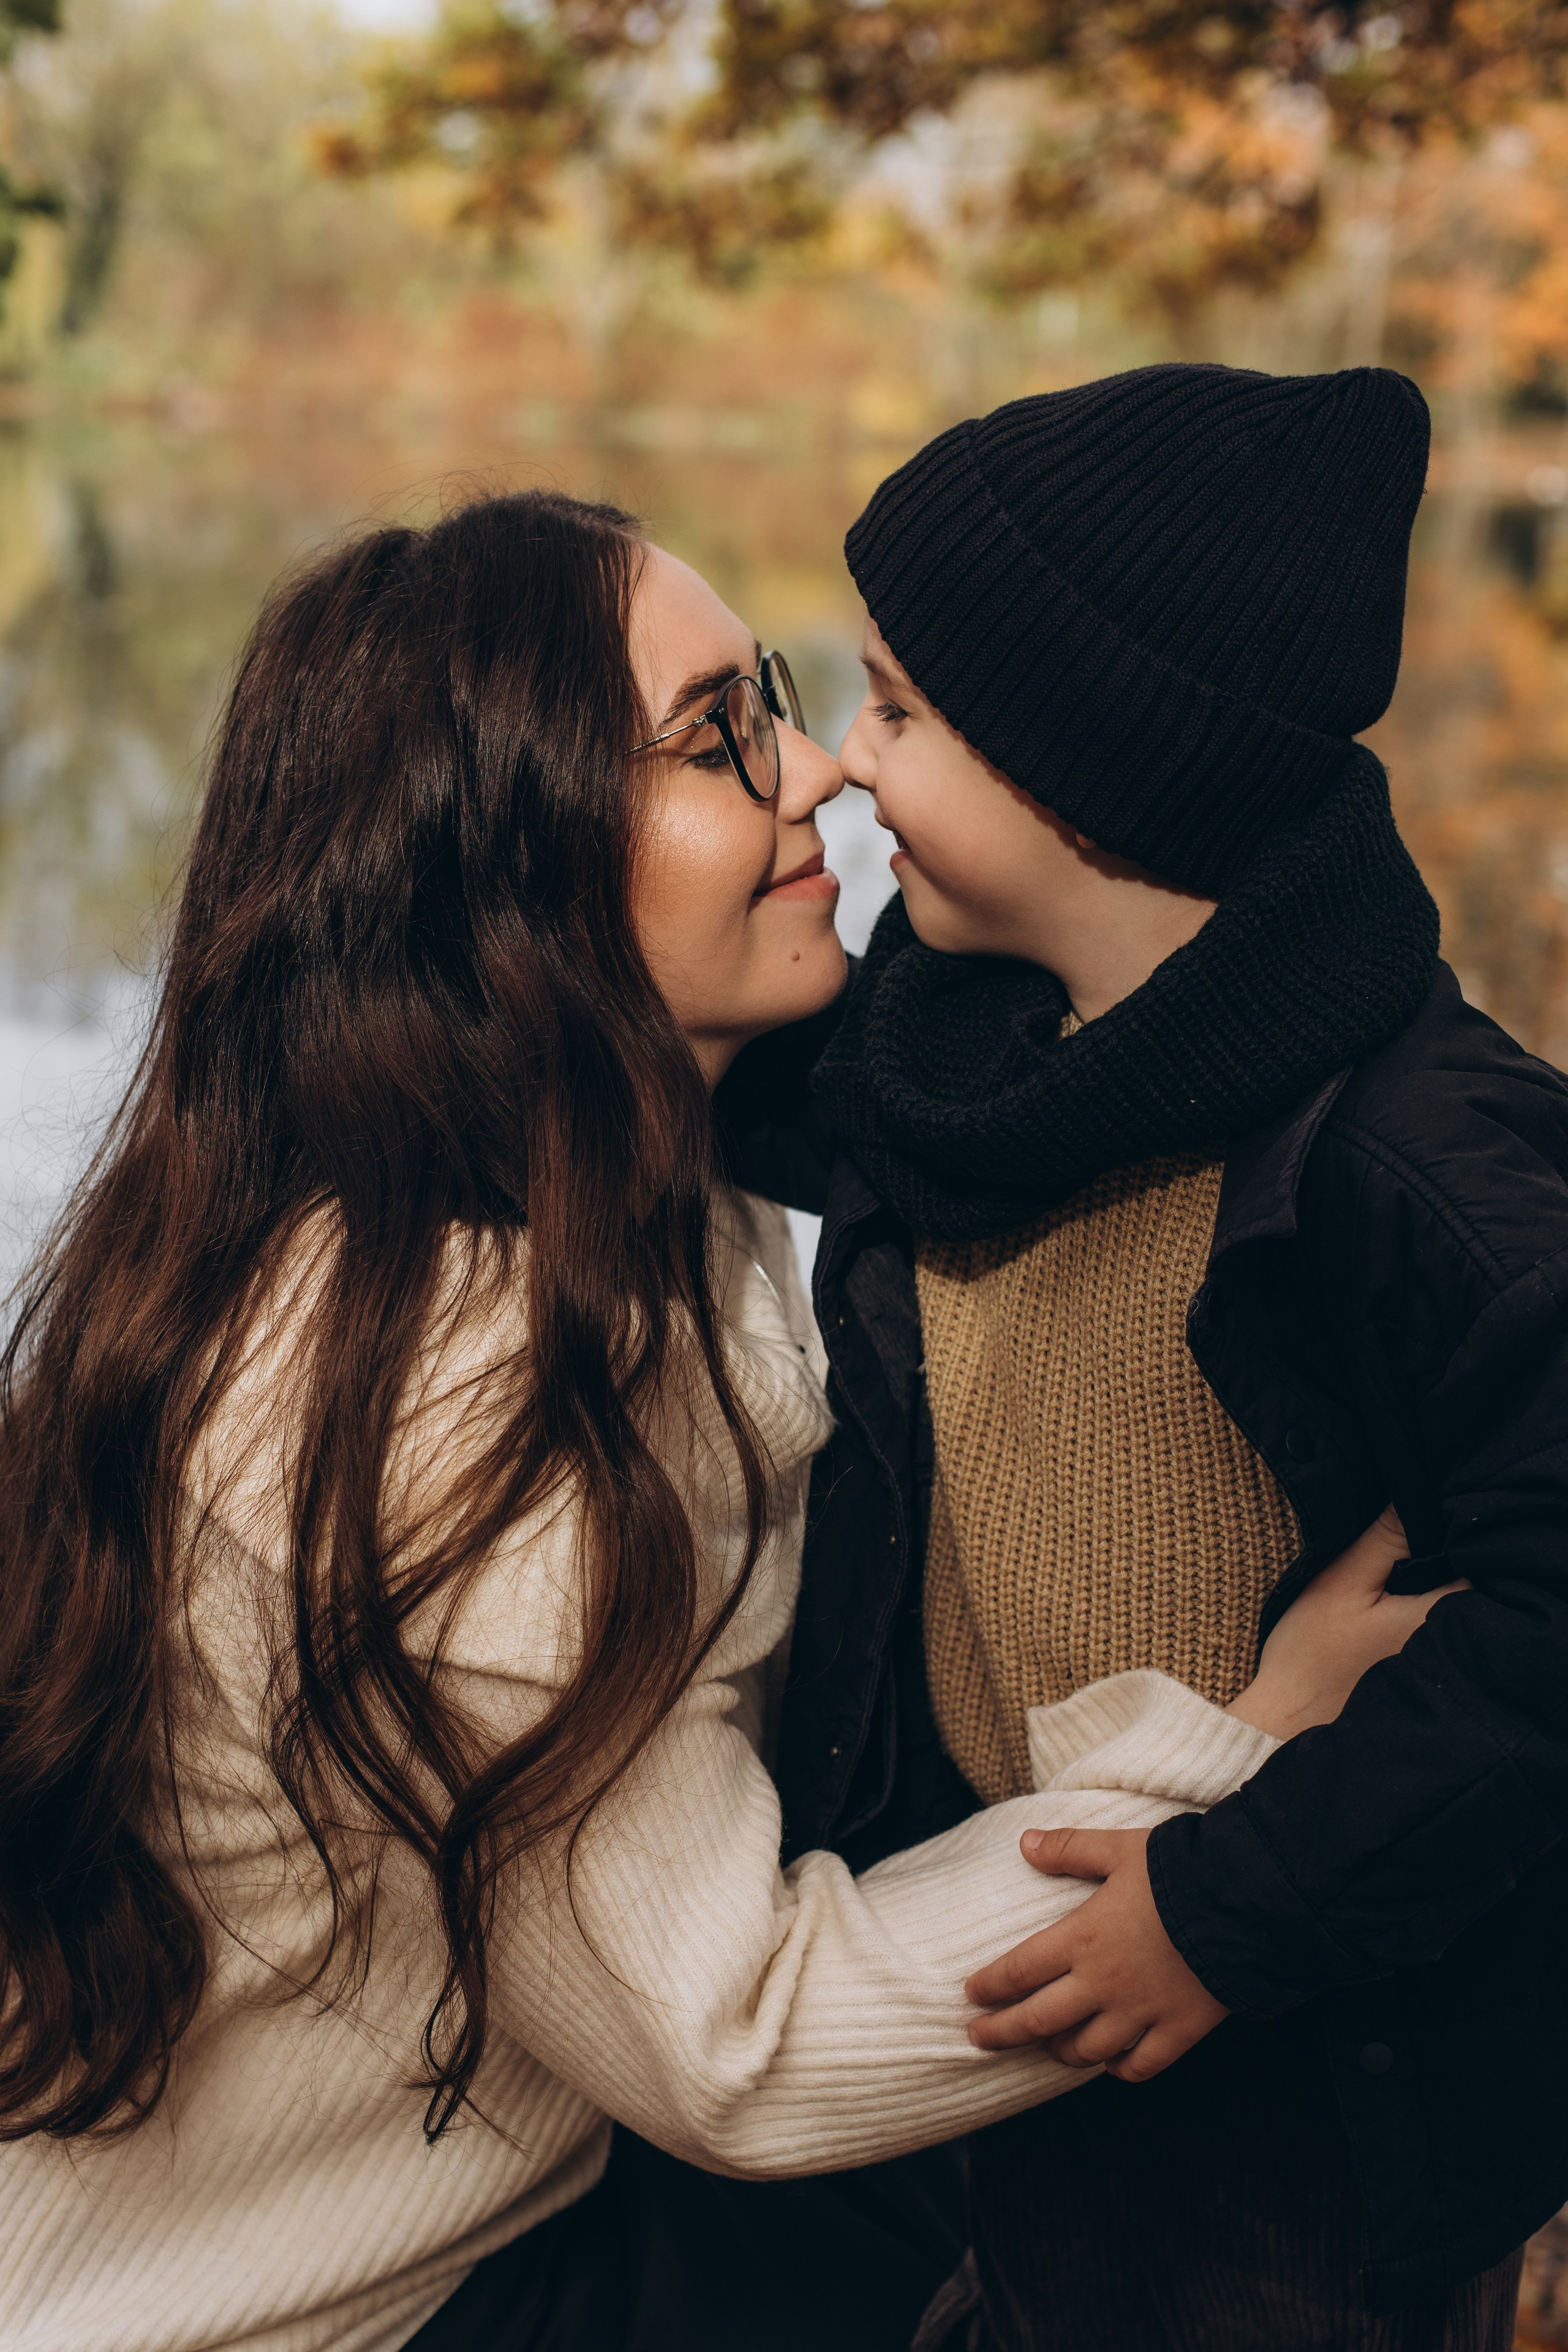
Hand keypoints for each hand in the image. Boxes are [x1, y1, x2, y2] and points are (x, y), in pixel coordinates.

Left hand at [965, 1827, 1224, 2078]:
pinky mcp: (1178, 2031)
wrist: (1244, 1904)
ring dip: (1060, 2052)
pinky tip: (1110, 2063)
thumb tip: (1026, 1843)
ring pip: (1086, 2050)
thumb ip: (1070, 1848)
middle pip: (1038, 2020)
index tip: (969, 1996)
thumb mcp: (1119, 1848)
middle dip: (1002, 2032)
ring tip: (1047, 2048)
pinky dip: (1119, 2069)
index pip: (1019, 1971)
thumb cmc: (1178, 1871)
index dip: (989, 1986)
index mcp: (1081, 1938)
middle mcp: (1103, 1984)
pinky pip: (1140, 2066)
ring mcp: (1140, 2013)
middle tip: (977, 2038)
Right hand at [1225, 1505, 1467, 1740]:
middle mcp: (1448, 1646)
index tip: (1422, 1526)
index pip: (1475, 1563)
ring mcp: (1438, 1666)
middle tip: (1400, 1552)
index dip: (1454, 1537)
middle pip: (1470, 1586)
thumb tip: (1416, 1496)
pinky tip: (1389, 1609)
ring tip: (1393, 1580)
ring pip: (1455, 1609)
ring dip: (1434, 1587)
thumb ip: (1385, 1540)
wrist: (1287, 1718)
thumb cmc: (1310, 1653)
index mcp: (1435, 1619)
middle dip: (1445, 1561)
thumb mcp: (1341, 1582)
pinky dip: (1422, 1613)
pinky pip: (1439, 1632)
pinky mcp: (1424, 1677)